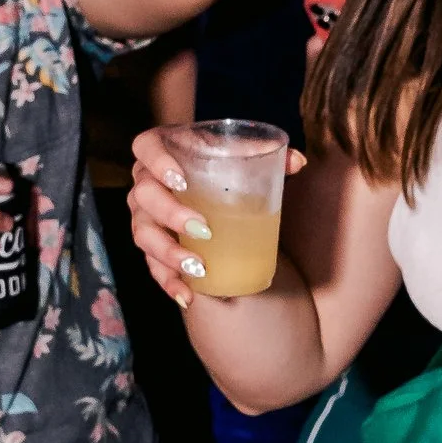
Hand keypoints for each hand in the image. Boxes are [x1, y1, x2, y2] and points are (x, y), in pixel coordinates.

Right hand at [128, 127, 303, 310]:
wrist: (202, 179)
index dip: (157, 162)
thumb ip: (266, 153)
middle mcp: (144, 181)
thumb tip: (298, 161)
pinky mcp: (152, 242)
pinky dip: (168, 281)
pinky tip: (186, 295)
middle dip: (170, 215)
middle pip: (144, 196)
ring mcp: (144, 214)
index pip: (146, 147)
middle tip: (203, 229)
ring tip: (197, 267)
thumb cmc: (217, 161)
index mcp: (160, 149)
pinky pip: (151, 263)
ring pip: (143, 234)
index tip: (181, 181)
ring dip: (168, 253)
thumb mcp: (237, 152)